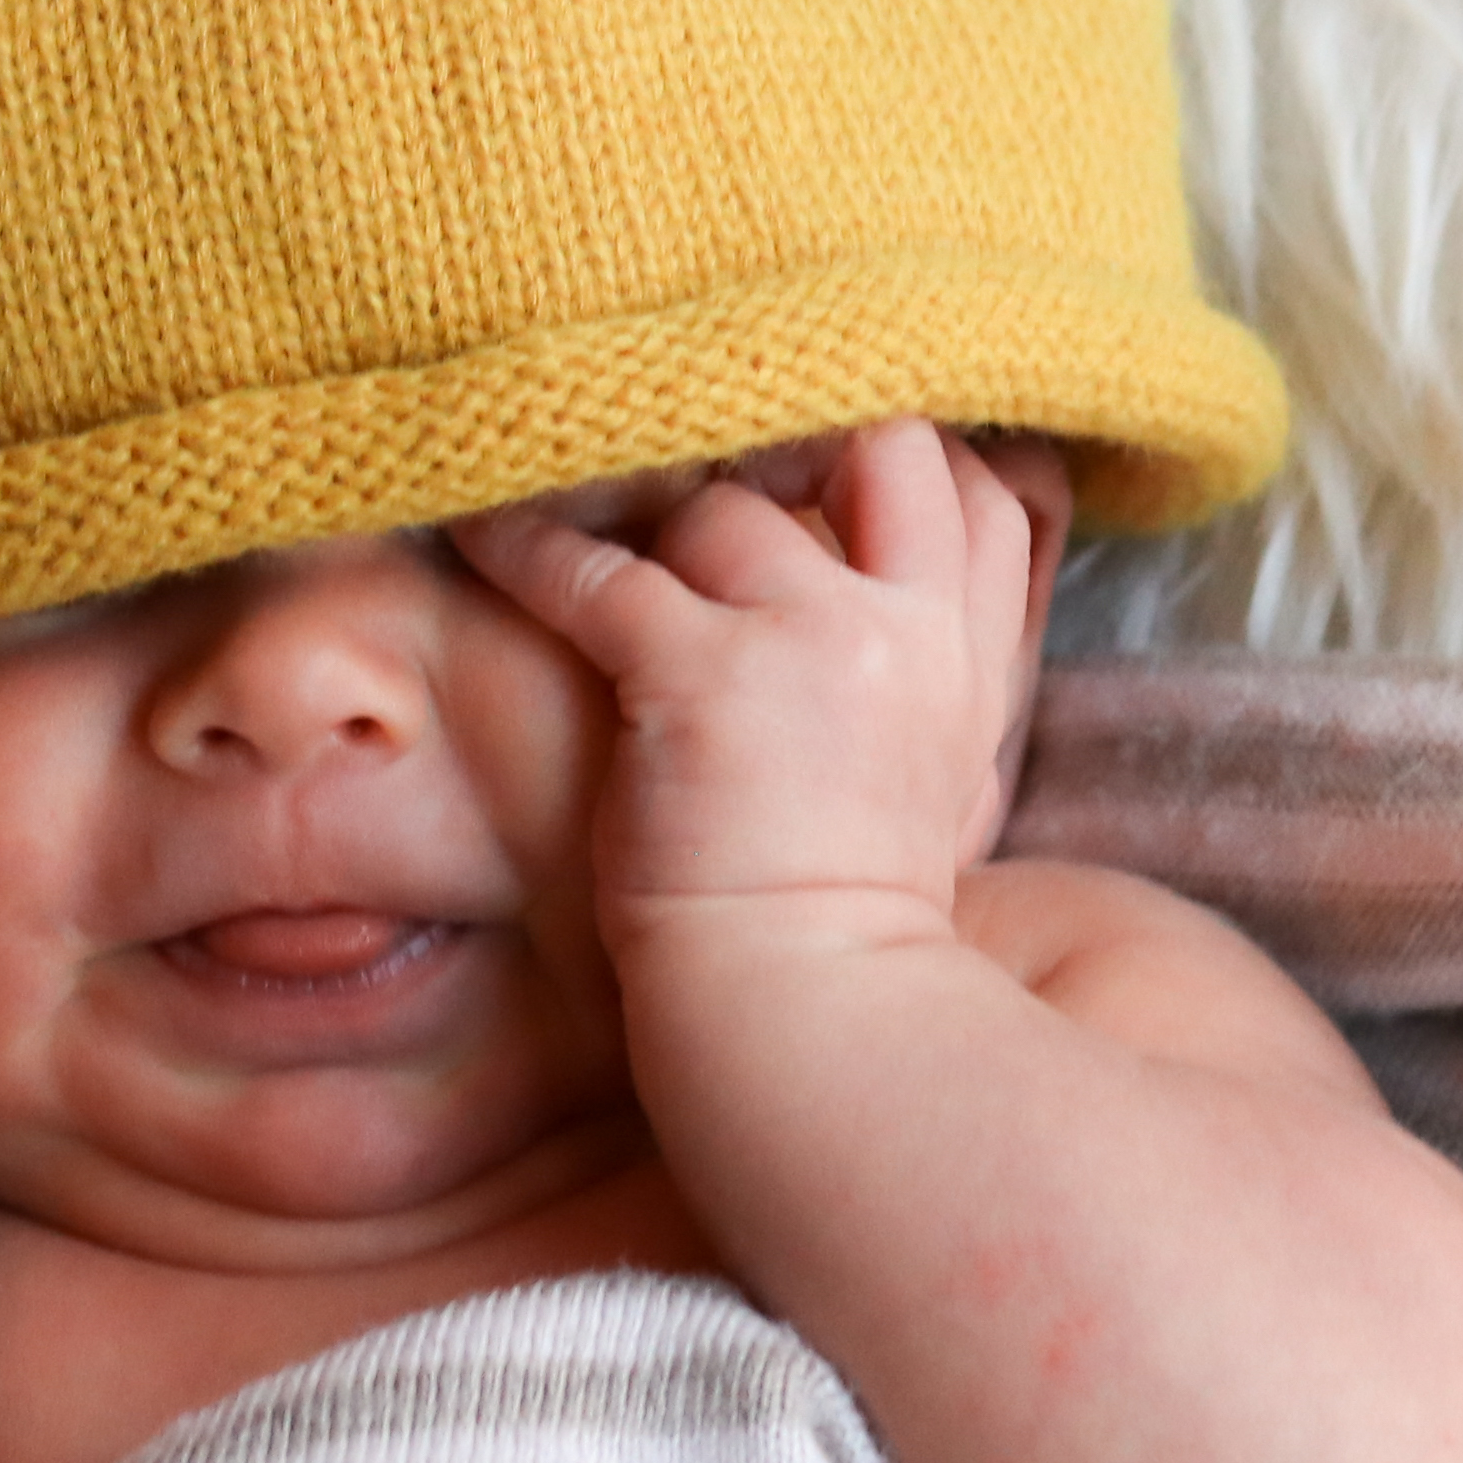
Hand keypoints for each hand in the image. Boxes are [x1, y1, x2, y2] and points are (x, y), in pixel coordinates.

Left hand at [448, 422, 1050, 950]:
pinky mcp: (699, 672)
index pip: (979, 495)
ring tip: (584, 530)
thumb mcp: (938, 784)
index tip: (823, 487)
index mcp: (965, 660)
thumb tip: (874, 611)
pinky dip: (528, 548)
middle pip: (885, 449)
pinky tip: (484, 537)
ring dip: (651, 524)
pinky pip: (599, 569)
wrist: (808, 1013)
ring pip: (724, 507)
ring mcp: (810, 640)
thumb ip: (925, 684)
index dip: (903, 475)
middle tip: (713, 476)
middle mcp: (905, 629)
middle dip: (799, 449)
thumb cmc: (845, 916)